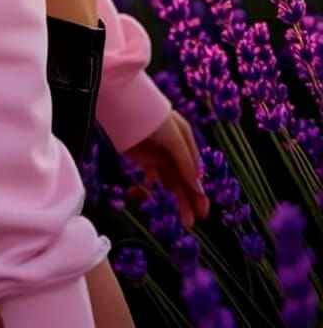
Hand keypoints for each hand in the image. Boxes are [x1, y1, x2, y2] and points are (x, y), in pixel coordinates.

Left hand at [123, 109, 209, 229]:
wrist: (126, 106)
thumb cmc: (154, 119)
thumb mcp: (175, 139)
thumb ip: (186, 164)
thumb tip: (198, 187)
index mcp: (186, 141)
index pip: (195, 171)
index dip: (198, 192)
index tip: (202, 212)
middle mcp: (175, 149)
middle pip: (184, 179)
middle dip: (189, 200)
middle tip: (192, 223)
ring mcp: (159, 154)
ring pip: (171, 181)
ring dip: (176, 200)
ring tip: (183, 221)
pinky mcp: (144, 158)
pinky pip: (154, 177)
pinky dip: (155, 187)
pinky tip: (154, 197)